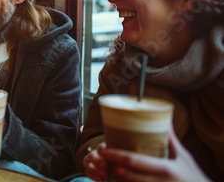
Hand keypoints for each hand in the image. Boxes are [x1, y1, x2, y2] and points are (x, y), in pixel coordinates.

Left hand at [84, 127, 210, 181]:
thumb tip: (164, 117)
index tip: (103, 149)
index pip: (135, 161)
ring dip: (115, 177)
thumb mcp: (183, 156)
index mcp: (164, 168)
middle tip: (100, 156)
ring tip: (104, 167)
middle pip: (128, 174)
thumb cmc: (192, 175)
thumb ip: (171, 138)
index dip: (116, 155)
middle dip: (111, 165)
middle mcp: (158, 181)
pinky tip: (117, 179)